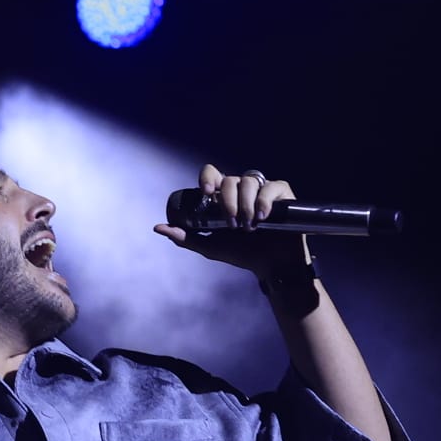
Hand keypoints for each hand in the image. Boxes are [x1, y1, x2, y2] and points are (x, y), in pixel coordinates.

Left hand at [153, 162, 309, 279]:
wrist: (271, 265)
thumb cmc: (242, 254)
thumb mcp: (210, 246)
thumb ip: (185, 237)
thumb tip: (158, 227)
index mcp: (223, 198)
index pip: (212, 175)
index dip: (207, 178)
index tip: (205, 193)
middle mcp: (242, 190)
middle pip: (229, 180)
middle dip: (227, 202)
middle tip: (232, 224)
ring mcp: (262, 190)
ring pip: (249, 181)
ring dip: (246, 205)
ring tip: (249, 226)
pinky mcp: (282, 194)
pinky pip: (272, 186)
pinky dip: (265, 200)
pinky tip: (263, 217)